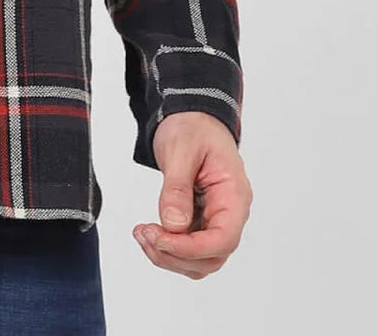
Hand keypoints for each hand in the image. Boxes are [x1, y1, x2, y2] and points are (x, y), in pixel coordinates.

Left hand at [132, 111, 251, 278]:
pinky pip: (188, 247)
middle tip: (145, 235)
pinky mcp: (200, 221)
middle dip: (176, 254)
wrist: (191, 117)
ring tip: (142, 235)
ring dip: (169, 256)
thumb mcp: (182, 149)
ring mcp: (215, 219)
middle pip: (211, 257)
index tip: (160, 240)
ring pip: (199, 259)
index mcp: (234, 195)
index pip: (223, 239)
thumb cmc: (192, 127)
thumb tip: (173, 225)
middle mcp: (229, 213)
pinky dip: (167, 247)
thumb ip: (178, 188)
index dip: (191, 248)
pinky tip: (148, 234)